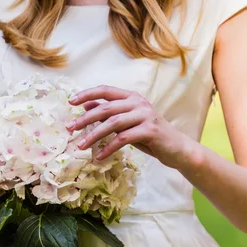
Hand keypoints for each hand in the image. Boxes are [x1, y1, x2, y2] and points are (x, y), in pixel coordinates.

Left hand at [66, 85, 197, 169]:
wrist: (177, 148)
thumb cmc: (149, 135)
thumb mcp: (127, 122)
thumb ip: (109, 113)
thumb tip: (86, 105)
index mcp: (131, 97)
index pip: (105, 90)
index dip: (87, 94)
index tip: (70, 101)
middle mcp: (138, 102)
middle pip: (105, 108)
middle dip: (85, 119)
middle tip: (70, 129)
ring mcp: (145, 115)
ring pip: (113, 123)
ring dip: (94, 135)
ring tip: (80, 146)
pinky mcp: (150, 130)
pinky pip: (124, 138)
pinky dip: (109, 148)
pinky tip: (99, 157)